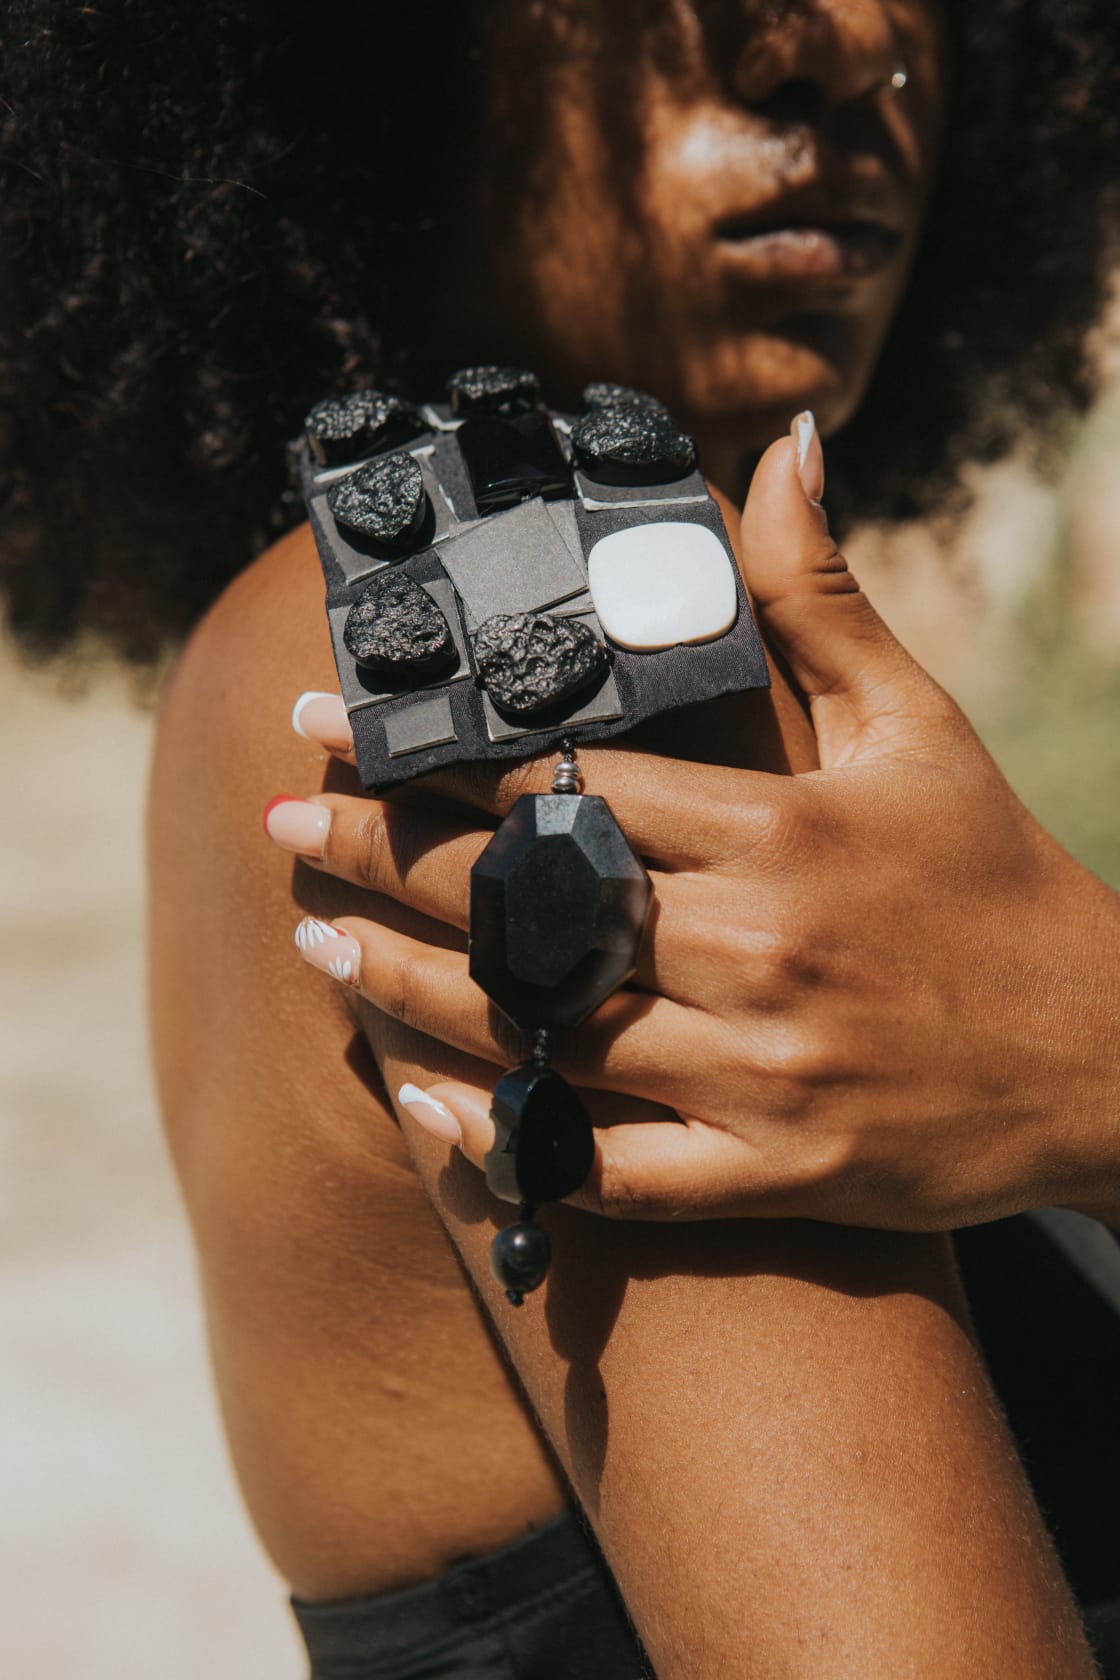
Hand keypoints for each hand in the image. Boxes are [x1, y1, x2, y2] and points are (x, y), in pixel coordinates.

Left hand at [268, 430, 1119, 1230]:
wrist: (1108, 1059)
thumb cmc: (997, 878)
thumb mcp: (921, 724)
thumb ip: (823, 596)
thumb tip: (781, 445)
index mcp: (785, 830)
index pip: (570, 784)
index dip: (438, 753)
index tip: (336, 722)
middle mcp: (763, 948)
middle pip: (527, 902)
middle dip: (384, 857)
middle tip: (282, 825)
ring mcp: (765, 1075)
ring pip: (544, 1033)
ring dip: (411, 988)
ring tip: (317, 943)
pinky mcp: (778, 1176)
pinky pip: (609, 1171)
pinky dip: (511, 1143)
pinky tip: (425, 1105)